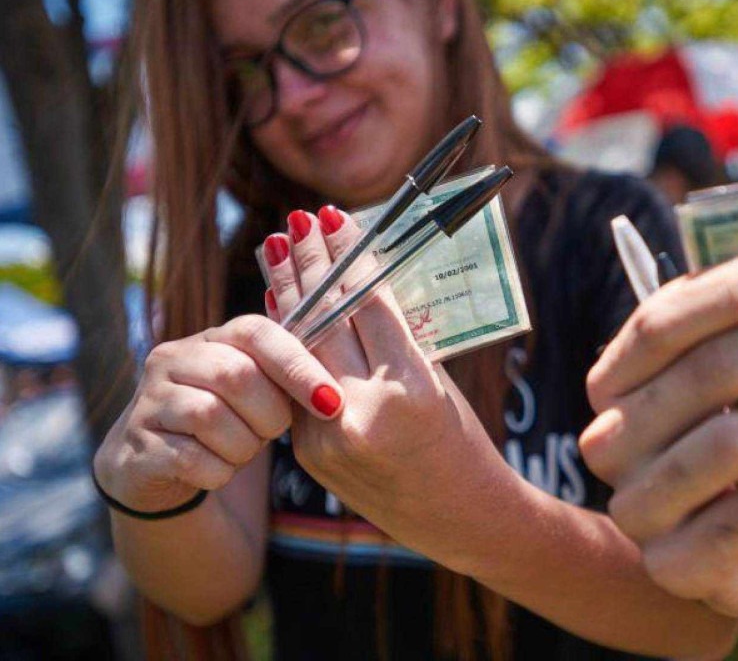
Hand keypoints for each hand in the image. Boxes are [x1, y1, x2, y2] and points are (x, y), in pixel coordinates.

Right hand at [93, 311, 344, 515]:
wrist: (156, 466)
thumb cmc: (226, 422)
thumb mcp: (259, 393)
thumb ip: (289, 376)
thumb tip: (335, 388)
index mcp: (212, 338)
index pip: (257, 333)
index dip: (298, 366)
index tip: (331, 402)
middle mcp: (172, 359)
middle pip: (235, 375)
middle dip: (269, 414)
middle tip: (272, 433)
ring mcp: (148, 401)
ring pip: (210, 417)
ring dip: (243, 445)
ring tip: (242, 450)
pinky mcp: (135, 445)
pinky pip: (191, 459)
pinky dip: (219, 471)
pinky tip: (218, 470)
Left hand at [261, 207, 503, 560]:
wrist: (459, 518)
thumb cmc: (463, 442)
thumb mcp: (437, 381)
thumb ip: (393, 341)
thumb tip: (352, 286)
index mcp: (411, 389)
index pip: (368, 304)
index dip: (348, 257)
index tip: (333, 220)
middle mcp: (364, 411)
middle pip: (326, 320)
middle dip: (308, 265)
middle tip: (295, 222)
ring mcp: (330, 436)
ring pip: (300, 350)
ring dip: (287, 295)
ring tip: (274, 249)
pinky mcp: (311, 453)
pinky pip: (294, 385)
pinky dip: (288, 342)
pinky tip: (280, 305)